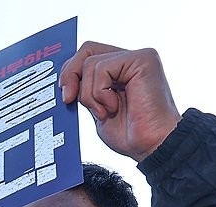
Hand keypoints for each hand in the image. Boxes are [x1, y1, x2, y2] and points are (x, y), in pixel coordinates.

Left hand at [60, 42, 181, 161]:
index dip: (69, 72)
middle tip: (69, 99)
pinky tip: (114, 106)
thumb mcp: (97, 109)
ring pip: (91, 63)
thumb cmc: (130, 134)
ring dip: (90, 95)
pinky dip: (100, 93)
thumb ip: (85, 91)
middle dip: (71, 74)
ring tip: (105, 112)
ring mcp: (136, 58)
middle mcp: (128, 60)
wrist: (151, 146)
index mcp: (119, 71)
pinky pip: (102, 68)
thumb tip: (64, 82)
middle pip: (87, 50)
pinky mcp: (142, 59)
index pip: (86, 56)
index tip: (66, 97)